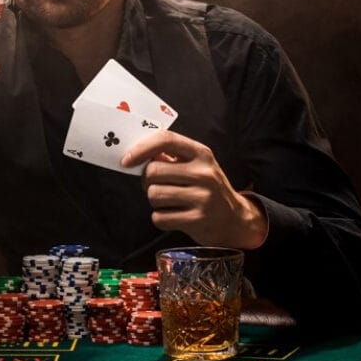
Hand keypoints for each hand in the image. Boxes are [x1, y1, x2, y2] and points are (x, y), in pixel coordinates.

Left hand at [122, 130, 267, 248]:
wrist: (235, 220)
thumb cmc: (206, 189)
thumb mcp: (196, 166)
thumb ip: (171, 157)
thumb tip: (136, 153)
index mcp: (201, 154)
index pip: (166, 139)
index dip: (141, 148)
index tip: (126, 161)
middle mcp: (204, 173)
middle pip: (153, 171)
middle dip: (148, 181)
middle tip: (158, 186)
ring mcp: (202, 197)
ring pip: (154, 195)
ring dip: (155, 201)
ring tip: (170, 202)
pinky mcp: (197, 220)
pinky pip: (160, 217)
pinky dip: (161, 218)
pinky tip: (175, 216)